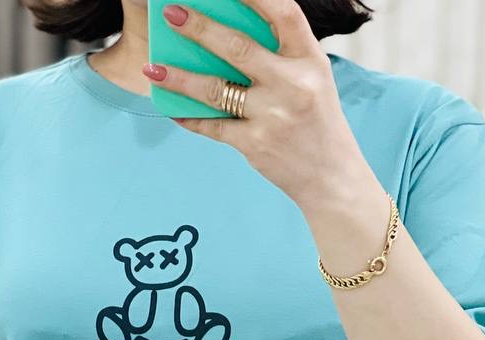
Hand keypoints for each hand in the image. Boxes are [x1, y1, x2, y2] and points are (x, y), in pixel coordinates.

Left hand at [145, 0, 373, 212]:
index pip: (282, 12)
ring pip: (215, 89)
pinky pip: (213, 126)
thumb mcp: (313, 79)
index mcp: (310, 60)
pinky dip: (190, 117)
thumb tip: (228, 34)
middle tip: (171, 12)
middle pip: (237, 47)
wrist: (332, 178)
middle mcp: (292, 84)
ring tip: (153, 67)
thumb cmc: (318, 122)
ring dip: (179, 77)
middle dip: (199, 27)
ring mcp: (272, 116)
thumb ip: (282, 55)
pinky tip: (172, 107)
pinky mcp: (255, 144)